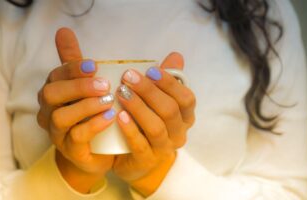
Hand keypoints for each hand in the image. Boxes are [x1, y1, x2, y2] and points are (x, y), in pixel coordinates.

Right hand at [37, 28, 113, 193]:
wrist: (94, 151)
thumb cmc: (88, 114)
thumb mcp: (82, 86)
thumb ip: (73, 61)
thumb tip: (63, 30)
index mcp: (52, 92)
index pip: (55, 76)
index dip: (72, 69)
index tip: (94, 65)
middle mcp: (48, 112)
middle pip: (52, 95)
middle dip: (78, 87)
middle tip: (104, 84)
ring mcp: (57, 133)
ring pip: (62, 117)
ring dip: (87, 106)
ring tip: (109, 100)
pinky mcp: (69, 150)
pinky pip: (76, 137)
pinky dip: (93, 125)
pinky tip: (110, 117)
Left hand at [113, 53, 195, 196]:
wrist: (134, 159)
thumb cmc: (146, 124)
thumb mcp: (156, 102)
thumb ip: (165, 80)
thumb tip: (176, 56)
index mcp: (185, 117)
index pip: (186, 99)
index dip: (170, 83)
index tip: (150, 69)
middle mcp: (178, 134)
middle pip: (170, 110)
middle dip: (149, 91)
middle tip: (128, 77)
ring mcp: (164, 149)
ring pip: (156, 127)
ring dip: (138, 107)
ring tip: (121, 92)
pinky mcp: (147, 161)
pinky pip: (140, 144)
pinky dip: (130, 129)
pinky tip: (119, 116)